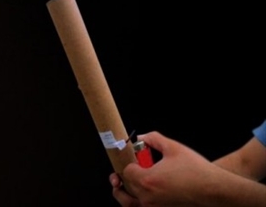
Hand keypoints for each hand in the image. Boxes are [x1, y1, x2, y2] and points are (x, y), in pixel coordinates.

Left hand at [109, 131, 223, 205]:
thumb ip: (153, 139)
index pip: (125, 172)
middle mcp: (148, 197)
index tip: (135, 160)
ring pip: (129, 203)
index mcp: (147, 180)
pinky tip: (141, 195)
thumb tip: (141, 138)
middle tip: (130, 169)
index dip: (129, 163)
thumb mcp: (173, 148)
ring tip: (121, 186)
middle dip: (126, 176)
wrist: (215, 190)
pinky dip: (137, 203)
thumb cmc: (197, 171)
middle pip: (126, 187)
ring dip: (124, 194)